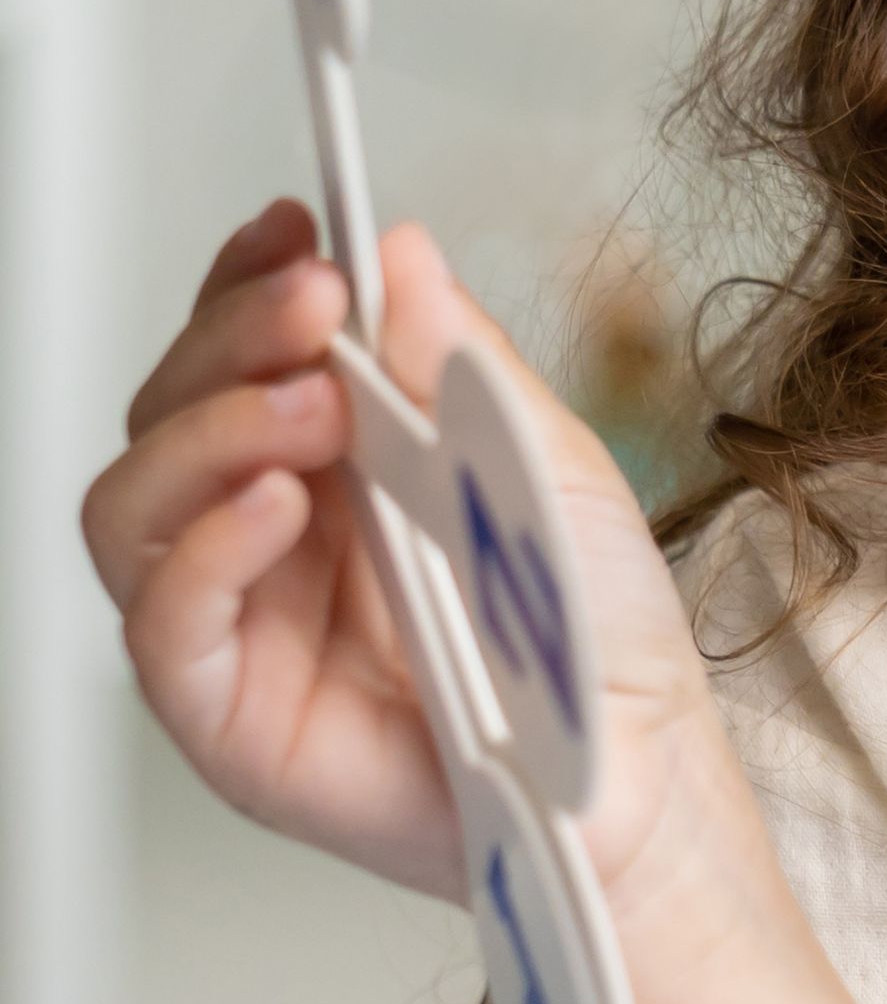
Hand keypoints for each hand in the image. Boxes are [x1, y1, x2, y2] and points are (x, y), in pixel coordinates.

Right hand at [82, 197, 728, 920]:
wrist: (635, 774)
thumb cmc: (591, 635)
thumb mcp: (540, 461)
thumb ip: (458, 364)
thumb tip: (400, 253)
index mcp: (334, 463)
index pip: (239, 354)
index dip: (246, 284)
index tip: (295, 229)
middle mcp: (268, 534)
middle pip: (169, 410)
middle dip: (228, 340)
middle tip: (311, 307)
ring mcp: (239, 623)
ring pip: (133, 503)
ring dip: (208, 431)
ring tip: (310, 409)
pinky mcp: (227, 715)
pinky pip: (161, 622)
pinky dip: (207, 547)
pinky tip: (277, 506)